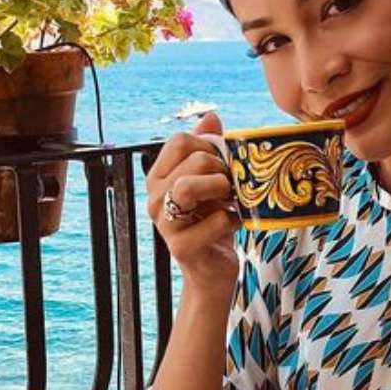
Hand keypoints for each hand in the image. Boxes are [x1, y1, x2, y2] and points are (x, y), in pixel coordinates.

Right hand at [146, 112, 241, 296]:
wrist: (211, 273)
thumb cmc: (211, 224)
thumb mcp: (210, 184)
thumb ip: (207, 150)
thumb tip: (211, 116)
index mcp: (159, 178)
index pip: (179, 141)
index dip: (209, 145)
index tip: (222, 164)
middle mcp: (155, 199)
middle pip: (193, 160)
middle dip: (223, 168)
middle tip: (232, 185)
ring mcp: (165, 224)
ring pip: (188, 187)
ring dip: (222, 188)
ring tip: (231, 199)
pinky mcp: (181, 248)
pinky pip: (214, 221)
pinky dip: (233, 220)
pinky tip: (235, 223)